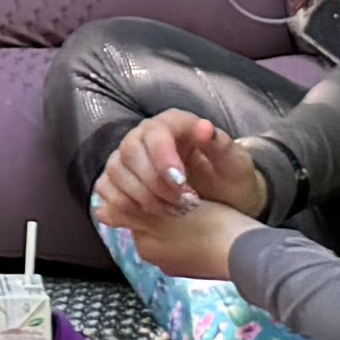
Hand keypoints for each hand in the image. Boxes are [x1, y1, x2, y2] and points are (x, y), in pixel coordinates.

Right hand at [87, 107, 268, 284]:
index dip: (162, 157)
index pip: (155, 132)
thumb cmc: (230, 178)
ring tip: (171, 212)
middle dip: (154, 183)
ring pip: (116, 172)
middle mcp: (144, 136)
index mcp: (173, 123)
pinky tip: (148, 216)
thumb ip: (220, 145)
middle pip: (130, 152)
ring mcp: (128, 158)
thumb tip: (203, 128)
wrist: (224, 200)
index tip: (181, 182)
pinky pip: (105, 188)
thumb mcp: (235, 163)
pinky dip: (122, 205)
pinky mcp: (118, 180)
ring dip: (141, 197)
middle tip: (181, 203)